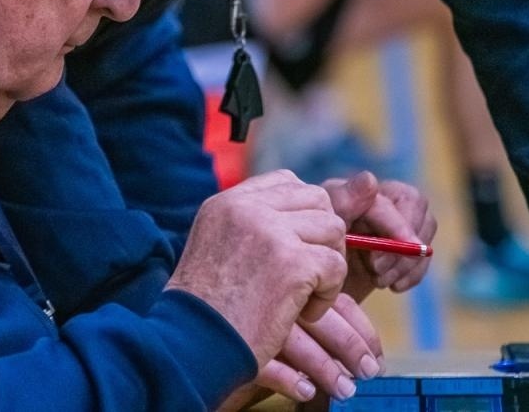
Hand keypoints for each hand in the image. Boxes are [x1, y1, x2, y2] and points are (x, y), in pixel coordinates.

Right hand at [168, 170, 348, 364]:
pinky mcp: (293, 263)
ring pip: (333, 229)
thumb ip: (255, 226)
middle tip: (310, 272)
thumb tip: (311, 215)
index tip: (299, 244)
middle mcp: (248, 208)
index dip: (304, 211)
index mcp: (227, 202)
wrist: (192, 347)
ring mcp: (272, 232)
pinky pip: (336, 266)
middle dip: (323, 236)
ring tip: (304, 295)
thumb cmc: (207, 311)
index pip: (286, 181)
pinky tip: (303, 314)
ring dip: (327, 265)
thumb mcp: (220, 250)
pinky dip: (327, 295)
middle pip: (317, 200)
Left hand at [323, 172, 436, 301]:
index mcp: (354, 192)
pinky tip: (392, 286)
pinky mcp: (405, 243)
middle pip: (417, 204)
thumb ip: (343, 204)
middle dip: (403, 245)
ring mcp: (396, 218)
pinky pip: (425, 252)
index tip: (390, 256)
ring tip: (379, 281)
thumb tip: (370, 180)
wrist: (315, 281)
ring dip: (408, 262)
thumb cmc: (313, 254)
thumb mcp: (321, 231)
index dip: (398, 227)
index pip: (393, 199)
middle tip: (378, 273)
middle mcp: (379, 197)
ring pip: (426, 226)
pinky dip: (413, 273)